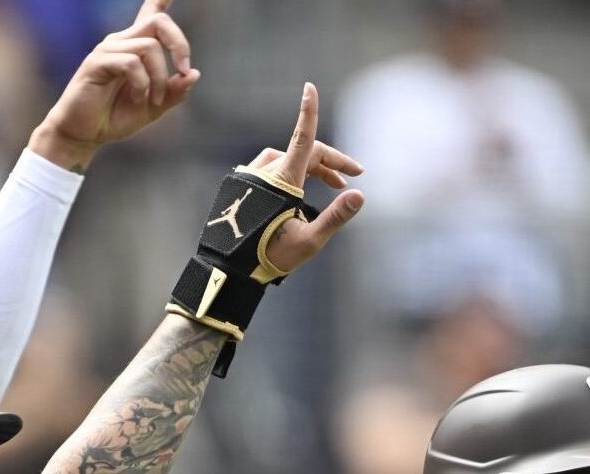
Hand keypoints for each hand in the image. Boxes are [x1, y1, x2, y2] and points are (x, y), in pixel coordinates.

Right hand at [31, 0, 198, 171]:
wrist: (84, 134)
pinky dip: (142, 84)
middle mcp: (122, 42)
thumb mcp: (153, 108)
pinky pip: (132, 63)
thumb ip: (174, 92)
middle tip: (184, 70)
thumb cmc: (114, 118)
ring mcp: (108, 50)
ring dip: (160, 78)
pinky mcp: (97, 62)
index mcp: (136, 48)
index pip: (151, 13)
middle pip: (159, 22)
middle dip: (179, 44)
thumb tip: (193, 74)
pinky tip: (138, 99)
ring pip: (149, 47)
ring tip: (153, 101)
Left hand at [248, 83, 365, 273]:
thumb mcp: (309, 241)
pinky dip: (292, 172)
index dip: (308, 112)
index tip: (309, 88)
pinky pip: (272, 169)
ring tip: (332, 184)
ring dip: (313, 167)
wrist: (230, 269)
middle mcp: (265, 172)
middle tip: (353, 176)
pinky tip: (300, 190)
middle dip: (331, 161)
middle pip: (305, 153)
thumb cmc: (270, 258)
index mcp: (283, 181)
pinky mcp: (242, 185)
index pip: (302, 139)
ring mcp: (251, 177)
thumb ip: (336, 216)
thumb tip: (359, 194)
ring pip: (288, 159)